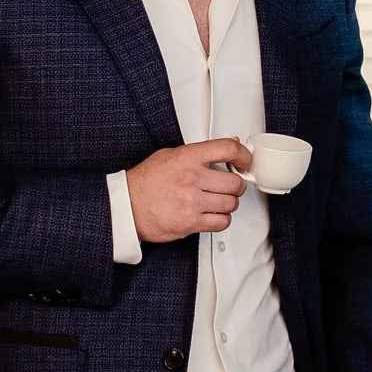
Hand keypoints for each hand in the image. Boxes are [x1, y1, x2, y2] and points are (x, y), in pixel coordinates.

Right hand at [128, 138, 250, 242]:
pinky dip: (221, 220)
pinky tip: (213, 214)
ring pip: (230, 204)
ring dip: (228, 203)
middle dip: (236, 185)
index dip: (244, 156)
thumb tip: (223, 149)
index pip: (228, 149)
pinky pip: (221, 222)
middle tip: (230, 186)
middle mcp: (192, 178)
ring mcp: (192, 202)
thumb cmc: (144, 182)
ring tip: (218, 201)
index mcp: (187, 157)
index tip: (245, 162)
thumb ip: (197, 152)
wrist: (126, 207)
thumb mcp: (168, 155)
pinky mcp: (190, 223)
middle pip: (234, 182)